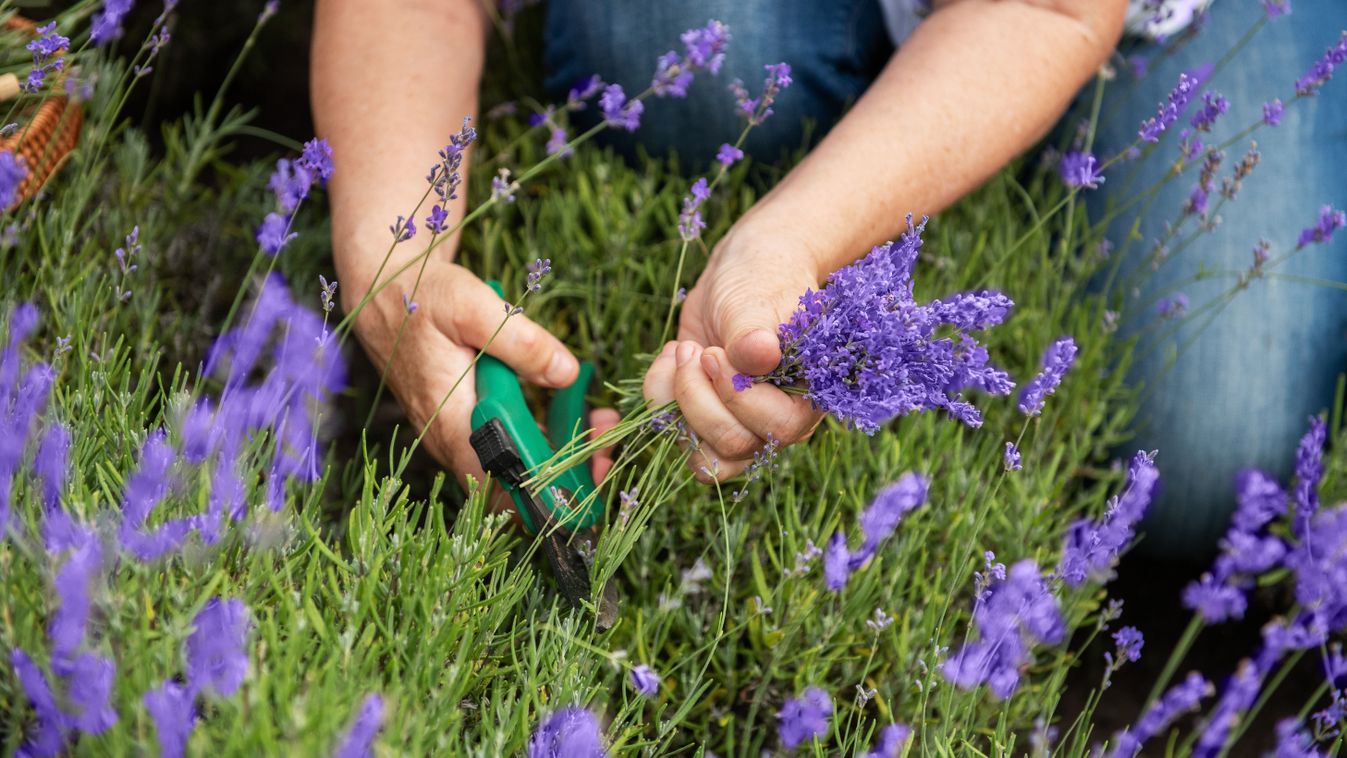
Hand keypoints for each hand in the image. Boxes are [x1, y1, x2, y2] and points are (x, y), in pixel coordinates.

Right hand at [342, 255, 618, 489]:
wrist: (385, 289)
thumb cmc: (425, 297)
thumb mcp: (475, 307)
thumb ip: (522, 343)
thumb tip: (568, 374)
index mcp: (451, 423)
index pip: (502, 485)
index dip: (547, 493)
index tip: (591, 475)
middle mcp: (451, 440)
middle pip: (515, 483)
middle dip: (568, 473)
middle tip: (609, 441)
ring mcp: (457, 434)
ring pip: (514, 466)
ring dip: (561, 453)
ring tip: (602, 423)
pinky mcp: (464, 421)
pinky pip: (508, 444)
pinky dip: (544, 435)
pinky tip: (576, 411)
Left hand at [643, 224, 824, 481]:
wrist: (742, 271)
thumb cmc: (762, 280)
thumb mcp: (756, 301)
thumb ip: (754, 333)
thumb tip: (762, 356)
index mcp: (806, 398)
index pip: (776, 427)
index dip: (737, 395)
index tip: (716, 351)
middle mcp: (775, 423)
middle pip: (732, 446)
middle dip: (699, 397)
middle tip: (696, 350)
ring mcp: (739, 425)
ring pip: (701, 455)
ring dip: (677, 403)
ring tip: (682, 352)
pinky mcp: (704, 418)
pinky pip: (673, 433)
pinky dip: (659, 395)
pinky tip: (672, 354)